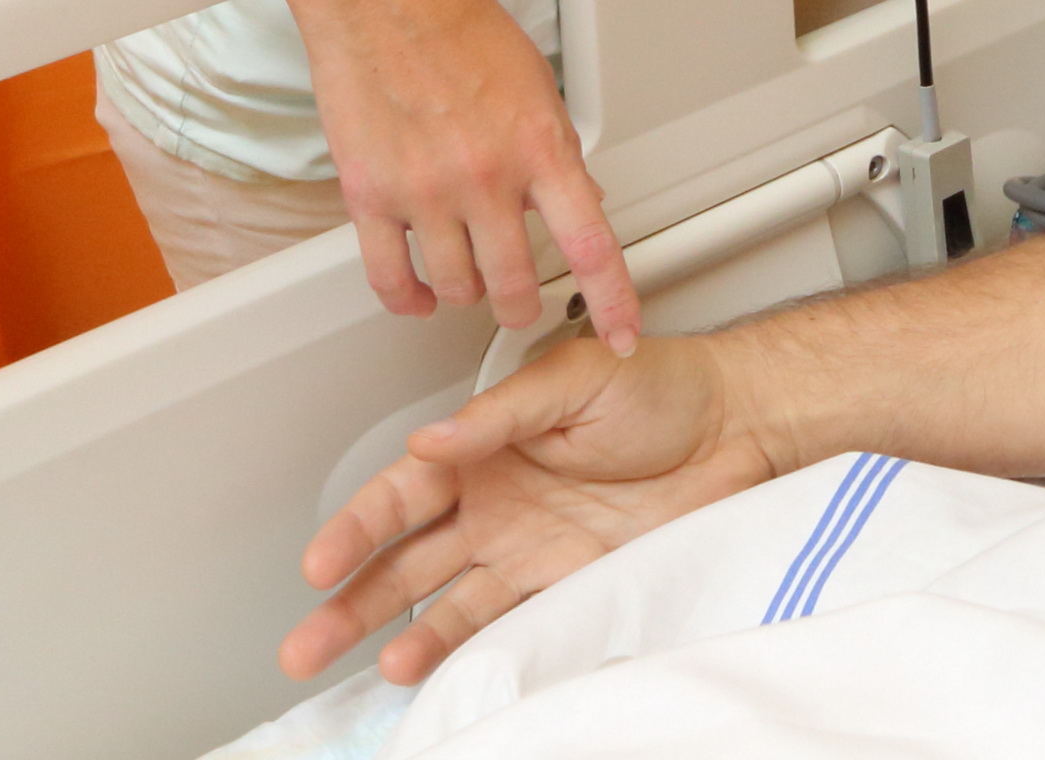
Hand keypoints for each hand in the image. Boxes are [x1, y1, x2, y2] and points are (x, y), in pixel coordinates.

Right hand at [280, 332, 775, 684]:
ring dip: (405, 635)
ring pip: (445, 600)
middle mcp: (494, 502)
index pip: (403, 491)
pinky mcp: (566, 583)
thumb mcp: (577, 377)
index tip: (320, 561)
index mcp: (484, 444)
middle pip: (405, 558)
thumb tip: (435, 438)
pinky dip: (470, 648)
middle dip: (352, 600)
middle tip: (306, 642)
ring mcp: (526, 549)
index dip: (357, 526)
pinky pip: (506, 622)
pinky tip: (439, 667)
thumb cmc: (662, 386)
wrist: (738, 425)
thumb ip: (503, 412)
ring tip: (375, 667)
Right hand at [298, 0, 640, 351]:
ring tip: (470, 281)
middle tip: (522, 302)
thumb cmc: (458, 27)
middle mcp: (485, 177)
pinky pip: (390, 277)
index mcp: (539, 147)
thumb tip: (582, 200)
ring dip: (467, 295)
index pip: (591, 245)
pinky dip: (409, 298)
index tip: (623, 334)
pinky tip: (420, 294)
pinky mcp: (368, 196)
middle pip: (515, 285)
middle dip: (523, 306)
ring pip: (456, 289)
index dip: (613, 301)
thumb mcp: (536, 86)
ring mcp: (425, 192)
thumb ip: (556, 151)